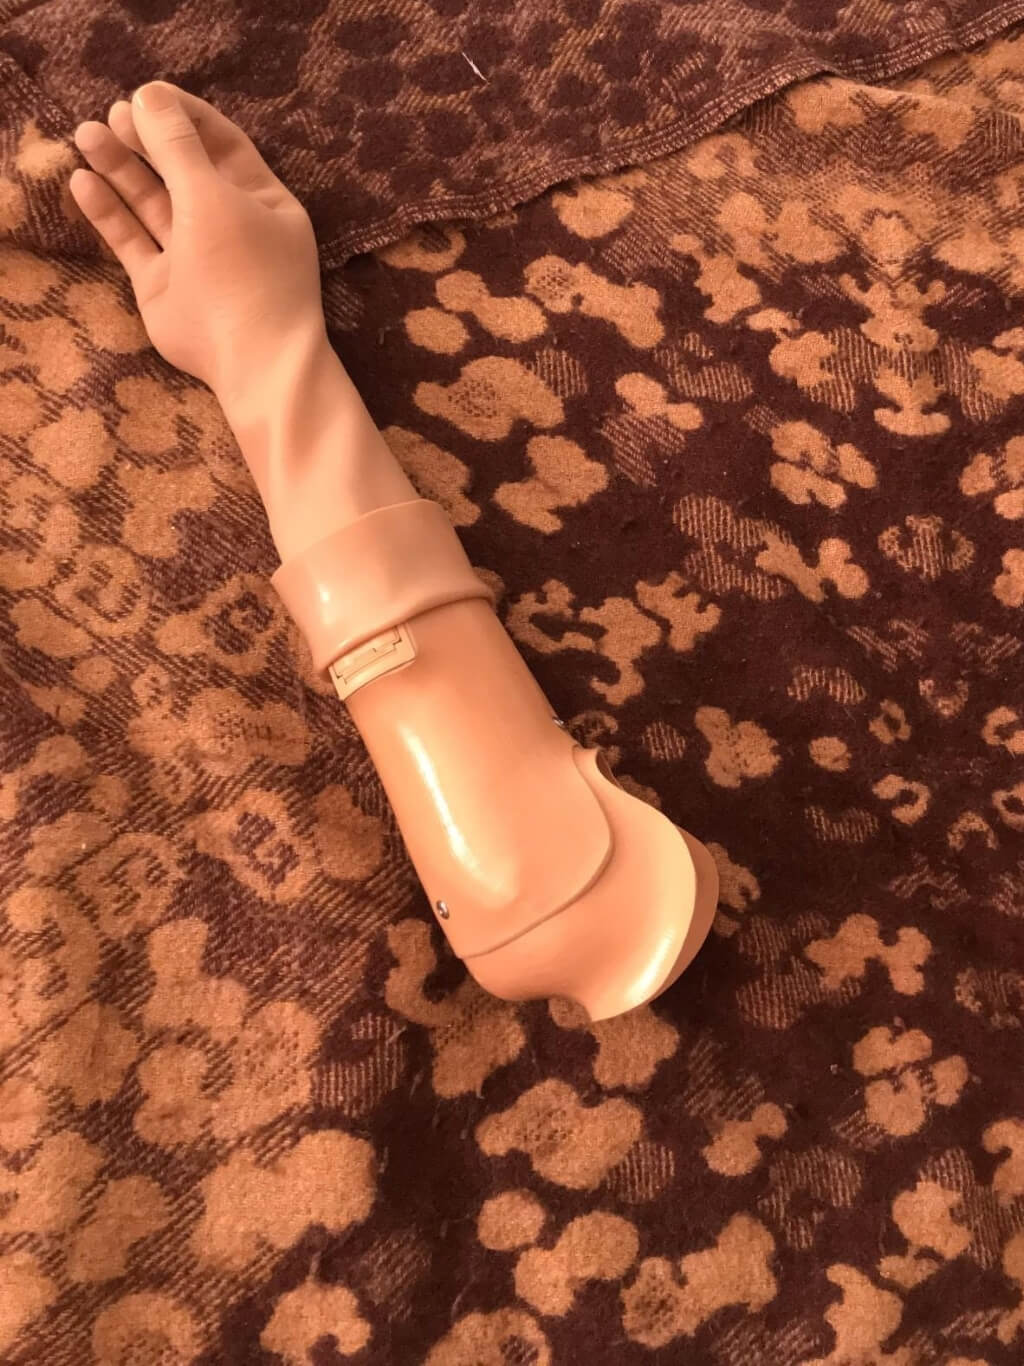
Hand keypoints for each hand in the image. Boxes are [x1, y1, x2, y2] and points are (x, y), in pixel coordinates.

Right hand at [68, 80, 327, 402]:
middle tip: (112, 115)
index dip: (184, 115)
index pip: (222, 143)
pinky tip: (83, 182)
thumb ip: (178, 147)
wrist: (252, 360)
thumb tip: (148, 96)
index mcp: (263, 200)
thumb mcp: (214, 197)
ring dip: (120, 169)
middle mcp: (230, 226)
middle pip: (183, 169)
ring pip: (154, 203)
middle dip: (148, 139)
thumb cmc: (245, 271)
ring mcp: (195, 258)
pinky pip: (134, 241)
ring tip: (85, 135)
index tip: (147, 93)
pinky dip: (110, 213)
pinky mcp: (165, 287)